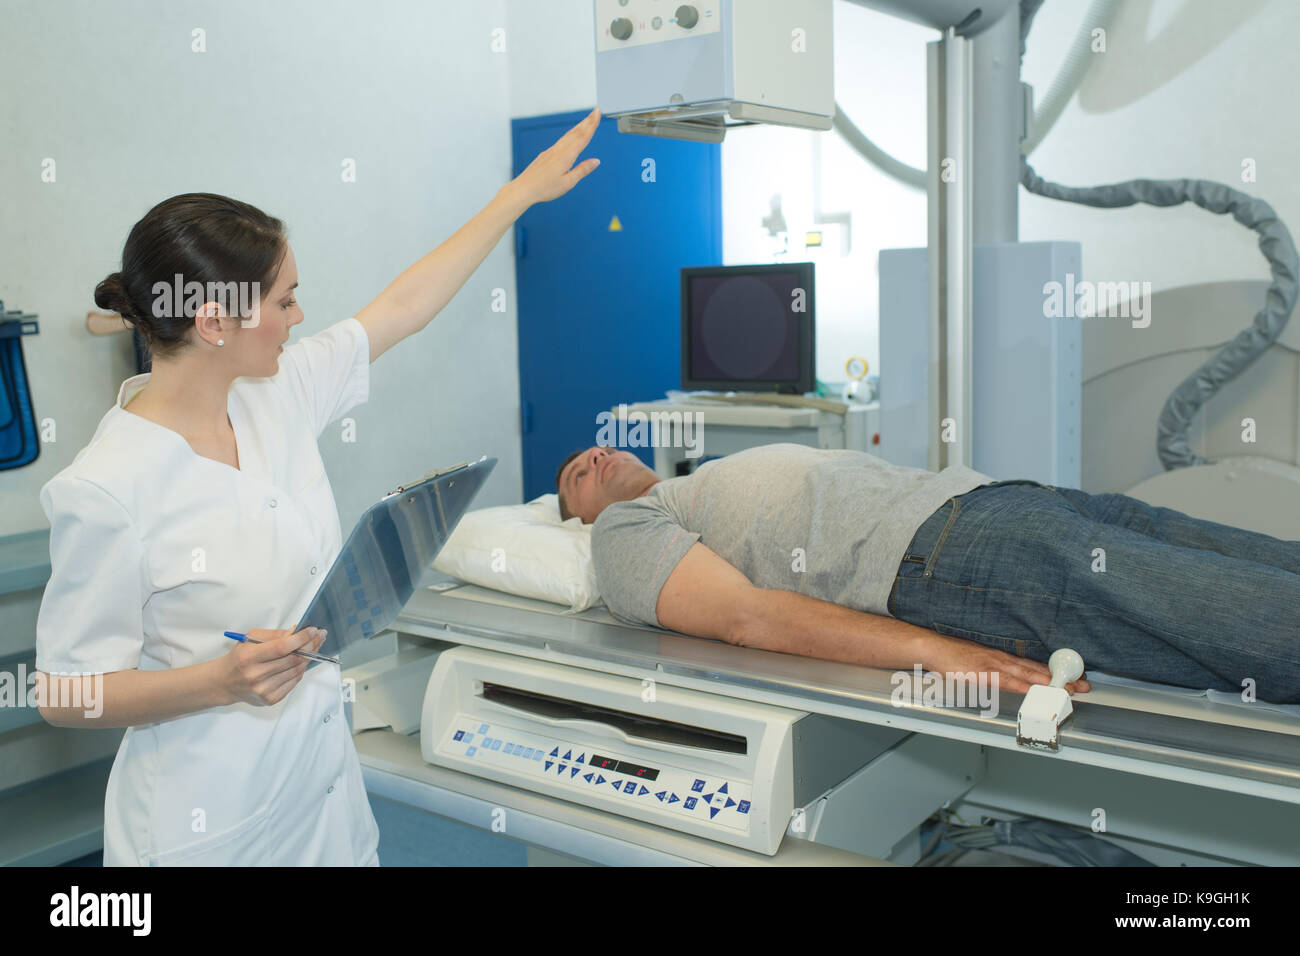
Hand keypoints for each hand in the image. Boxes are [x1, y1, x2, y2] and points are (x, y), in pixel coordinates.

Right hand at [219, 627, 326, 706]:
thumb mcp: (250, 639)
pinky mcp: (270, 699)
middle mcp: (256, 675)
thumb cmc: (239, 658)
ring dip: (309, 657)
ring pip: (296, 670)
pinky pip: (293, 682)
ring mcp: (264, 689)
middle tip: (319, 636)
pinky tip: (302, 661)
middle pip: (292, 659)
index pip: (281, 647)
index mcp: (249, 658)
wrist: (225, 682)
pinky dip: (300, 670)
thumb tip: (297, 631)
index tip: (312, 630)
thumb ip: (275, 635)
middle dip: (310, 645)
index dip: (300, 639)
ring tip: (315, 646)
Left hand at [508, 108, 601, 206]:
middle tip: (595, 112)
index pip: (583, 137)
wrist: (524, 189)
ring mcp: (551, 151)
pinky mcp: (546, 155)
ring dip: (579, 126)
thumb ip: (582, 170)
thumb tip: (596, 161)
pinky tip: (570, 136)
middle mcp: (558, 150)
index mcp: (566, 156)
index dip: (592, 125)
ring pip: (568, 135)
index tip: (597, 114)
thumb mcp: (568, 183)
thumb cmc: (544, 188)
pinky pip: (561, 141)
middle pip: (576, 132)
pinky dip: (570, 135)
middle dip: (587, 121)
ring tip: (586, 121)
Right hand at [921, 632, 1090, 696]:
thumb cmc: (952, 656)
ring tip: (1069, 690)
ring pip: (1029, 676)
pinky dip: (1024, 687)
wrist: (934, 649)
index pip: (1034, 665)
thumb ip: (993, 669)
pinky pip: (1009, 682)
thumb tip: (1007, 678)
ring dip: (1050, 683)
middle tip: (1083, 685)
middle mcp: (1003, 660)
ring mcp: (995, 666)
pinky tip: (1036, 692)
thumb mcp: (978, 661)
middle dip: (1061, 679)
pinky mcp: (984, 674)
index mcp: (1002, 658)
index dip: (1055, 672)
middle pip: (1038, 670)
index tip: (1073, 677)